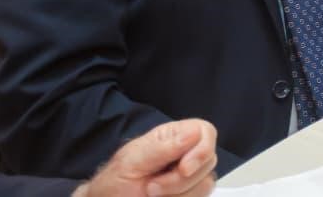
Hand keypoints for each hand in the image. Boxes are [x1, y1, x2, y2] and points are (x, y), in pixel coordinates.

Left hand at [74, 120, 216, 196]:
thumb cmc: (113, 185)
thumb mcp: (131, 162)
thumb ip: (162, 148)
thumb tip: (193, 133)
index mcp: (173, 137)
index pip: (205, 132)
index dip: (201, 149)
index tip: (184, 168)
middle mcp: (185, 155)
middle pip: (209, 161)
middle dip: (180, 180)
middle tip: (151, 187)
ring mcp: (189, 178)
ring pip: (206, 184)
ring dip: (178, 195)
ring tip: (152, 195)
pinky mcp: (189, 195)